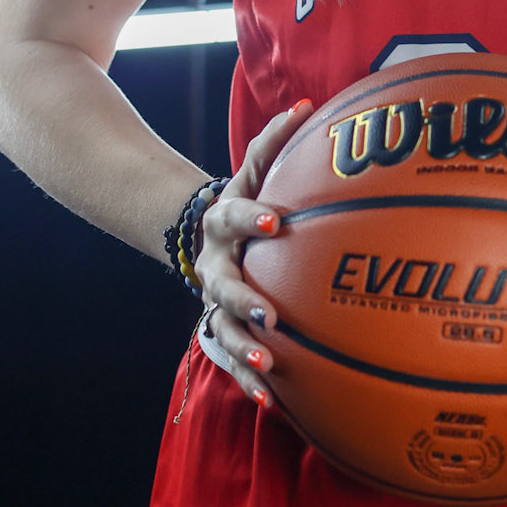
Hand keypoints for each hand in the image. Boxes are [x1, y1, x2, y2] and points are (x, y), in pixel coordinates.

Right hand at [193, 98, 313, 408]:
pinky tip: (272, 402)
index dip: (252, 217)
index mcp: (223, 221)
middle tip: (269, 314)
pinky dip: (249, 380)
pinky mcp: (222, 328)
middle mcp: (214, 263)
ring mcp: (214, 300)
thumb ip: (273, 141)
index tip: (277, 221)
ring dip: (243, 347)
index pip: (234, 215)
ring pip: (221, 327)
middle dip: (243, 299)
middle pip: (221, 284)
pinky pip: (233, 358)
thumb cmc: (245, 200)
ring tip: (267, 364)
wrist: (201, 234)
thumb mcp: (252, 171)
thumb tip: (305, 104)